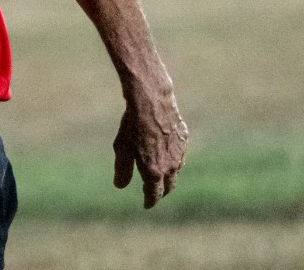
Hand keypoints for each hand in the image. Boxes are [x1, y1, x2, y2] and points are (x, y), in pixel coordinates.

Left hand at [112, 91, 187, 208]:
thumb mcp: (122, 148)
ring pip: (177, 170)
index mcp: (155, 171)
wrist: (151, 100)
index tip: (146, 204)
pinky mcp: (184, 138)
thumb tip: (120, 186)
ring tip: (161, 174)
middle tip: (154, 192)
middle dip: (161, 191)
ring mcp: (180, 152)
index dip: (149, 200)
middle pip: (169, 186)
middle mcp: (171, 165)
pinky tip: (168, 152)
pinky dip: (174, 156)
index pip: (154, 194)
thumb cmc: (133, 124)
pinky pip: (180, 153)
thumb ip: (123, 169)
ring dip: (169, 174)